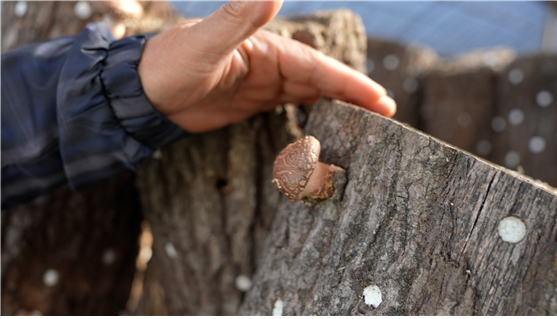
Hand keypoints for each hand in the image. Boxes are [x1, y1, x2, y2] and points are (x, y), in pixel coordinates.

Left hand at [137, 1, 395, 132]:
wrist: (142, 94)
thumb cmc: (169, 65)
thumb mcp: (204, 44)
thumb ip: (238, 17)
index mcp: (266, 48)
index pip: (317, 68)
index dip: (350, 83)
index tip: (380, 100)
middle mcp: (270, 63)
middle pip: (321, 81)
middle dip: (354, 96)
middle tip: (387, 114)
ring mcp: (263, 83)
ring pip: (310, 94)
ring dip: (338, 106)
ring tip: (368, 123)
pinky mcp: (252, 102)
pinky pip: (290, 107)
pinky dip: (312, 114)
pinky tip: (327, 125)